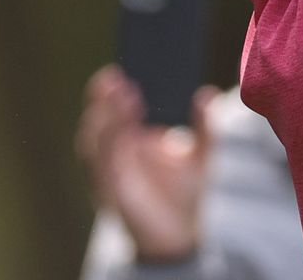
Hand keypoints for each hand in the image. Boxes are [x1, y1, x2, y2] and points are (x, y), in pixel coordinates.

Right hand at [76, 65, 217, 262]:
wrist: (183, 236)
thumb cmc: (185, 192)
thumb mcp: (202, 154)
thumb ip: (205, 126)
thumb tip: (206, 93)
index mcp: (130, 139)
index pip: (114, 108)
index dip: (111, 88)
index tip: (119, 65)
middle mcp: (115, 153)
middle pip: (101, 119)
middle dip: (105, 98)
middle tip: (117, 76)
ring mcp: (110, 172)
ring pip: (97, 140)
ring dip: (106, 117)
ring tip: (121, 94)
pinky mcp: (112, 193)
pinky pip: (105, 167)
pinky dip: (109, 146)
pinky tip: (123, 130)